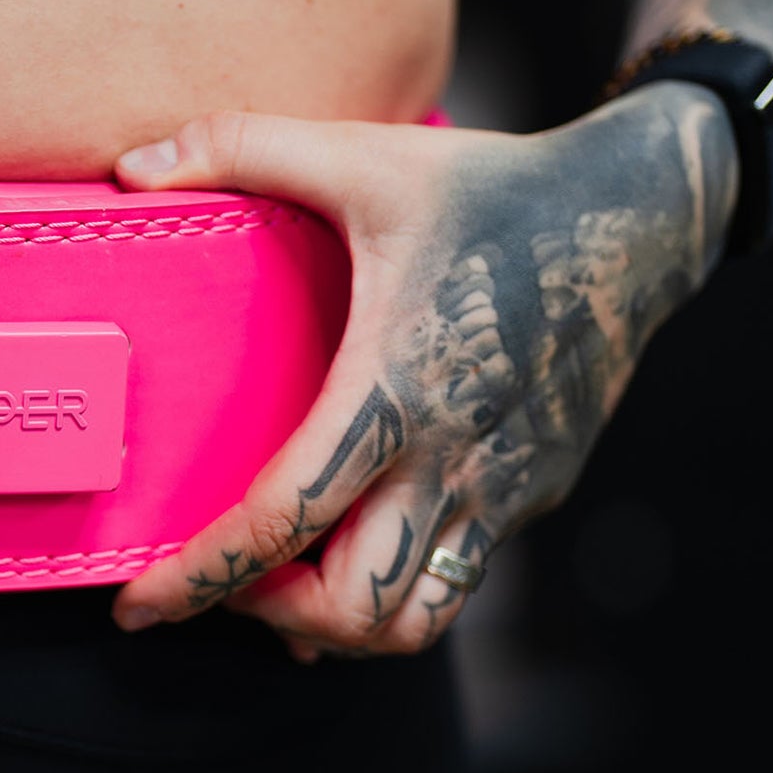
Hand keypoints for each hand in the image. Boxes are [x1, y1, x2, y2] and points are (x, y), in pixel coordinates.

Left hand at [110, 88, 731, 658]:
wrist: (641, 219)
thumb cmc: (495, 190)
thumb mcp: (364, 155)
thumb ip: (241, 147)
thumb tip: (130, 165)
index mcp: (396, 389)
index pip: (285, 519)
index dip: (200, 577)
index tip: (138, 606)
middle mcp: (454, 460)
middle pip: (354, 610)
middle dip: (272, 615)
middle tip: (221, 584)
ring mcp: (502, 488)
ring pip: (415, 621)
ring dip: (340, 625)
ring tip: (285, 588)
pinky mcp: (533, 493)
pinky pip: (456, 576)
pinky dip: (396, 588)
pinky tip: (356, 544)